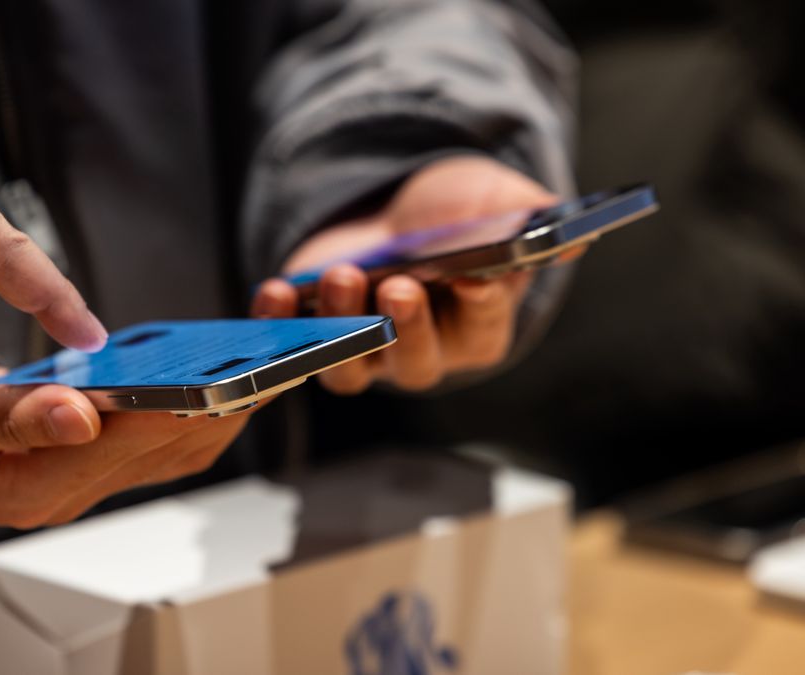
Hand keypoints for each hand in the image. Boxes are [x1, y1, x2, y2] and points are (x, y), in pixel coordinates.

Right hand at [0, 352, 251, 526]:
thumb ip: (1, 420)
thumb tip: (78, 413)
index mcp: (29, 490)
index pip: (120, 448)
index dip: (174, 411)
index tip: (222, 379)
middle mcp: (66, 489)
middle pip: (162, 450)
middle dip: (221, 406)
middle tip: (273, 358)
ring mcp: (79, 474)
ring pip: (169, 445)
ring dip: (218, 404)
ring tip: (263, 357)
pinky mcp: (85, 451)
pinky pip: (151, 430)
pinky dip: (187, 398)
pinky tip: (210, 364)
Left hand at [251, 156, 557, 393]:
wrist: (395, 209)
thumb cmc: (457, 213)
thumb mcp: (498, 202)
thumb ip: (533, 220)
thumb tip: (572, 239)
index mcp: (476, 329)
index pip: (482, 332)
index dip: (480, 308)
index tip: (475, 280)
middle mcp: (421, 352)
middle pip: (414, 362)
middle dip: (406, 327)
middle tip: (399, 288)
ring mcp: (364, 350)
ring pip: (350, 365)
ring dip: (343, 326)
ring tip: (340, 275)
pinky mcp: (315, 334)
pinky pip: (294, 345)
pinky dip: (280, 322)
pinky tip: (275, 289)